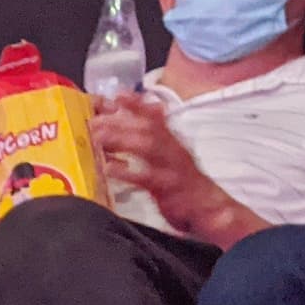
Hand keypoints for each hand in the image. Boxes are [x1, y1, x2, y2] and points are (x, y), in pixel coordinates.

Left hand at [91, 95, 246, 244]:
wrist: (208, 210)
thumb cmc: (182, 185)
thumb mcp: (168, 161)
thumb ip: (152, 145)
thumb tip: (132, 130)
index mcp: (172, 142)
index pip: (155, 117)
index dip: (137, 105)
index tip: (118, 95)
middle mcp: (173, 149)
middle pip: (148, 128)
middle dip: (121, 121)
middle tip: (95, 120)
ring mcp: (172, 167)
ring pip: (148, 146)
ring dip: (122, 139)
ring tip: (98, 137)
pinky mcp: (169, 187)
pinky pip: (147, 177)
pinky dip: (127, 172)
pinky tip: (109, 168)